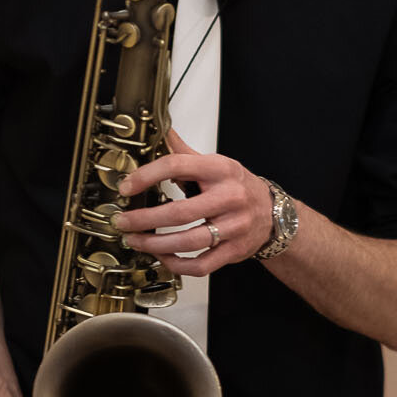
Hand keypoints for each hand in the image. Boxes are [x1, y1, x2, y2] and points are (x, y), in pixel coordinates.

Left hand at [118, 126, 274, 273]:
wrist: (273, 213)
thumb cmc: (239, 187)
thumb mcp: (217, 164)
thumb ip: (185, 152)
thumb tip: (161, 132)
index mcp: (221, 170)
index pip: (177, 166)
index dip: (146, 176)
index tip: (127, 187)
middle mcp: (229, 198)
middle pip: (179, 212)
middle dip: (144, 219)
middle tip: (123, 221)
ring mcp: (234, 227)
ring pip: (188, 242)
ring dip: (155, 244)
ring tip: (135, 241)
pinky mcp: (234, 251)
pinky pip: (201, 265)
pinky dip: (176, 264)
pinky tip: (162, 256)